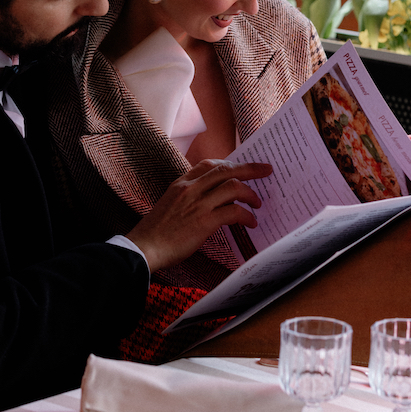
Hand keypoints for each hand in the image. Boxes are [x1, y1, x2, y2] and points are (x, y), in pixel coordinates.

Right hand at [127, 159, 272, 272]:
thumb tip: (215, 198)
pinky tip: (251, 222)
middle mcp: (190, 188)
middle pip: (226, 169)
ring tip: (257, 203)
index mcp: (181, 183)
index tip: (243, 167)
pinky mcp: (204, 221)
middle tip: (266, 169)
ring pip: (233, 186)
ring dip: (251, 194)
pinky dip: (247, 215)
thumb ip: (190, 196)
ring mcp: (198, 203)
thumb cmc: (157, 231)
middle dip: (250, 169)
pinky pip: (234, 211)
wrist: (145, 247)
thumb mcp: (171, 204)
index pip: (210, 164)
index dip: (230, 163)